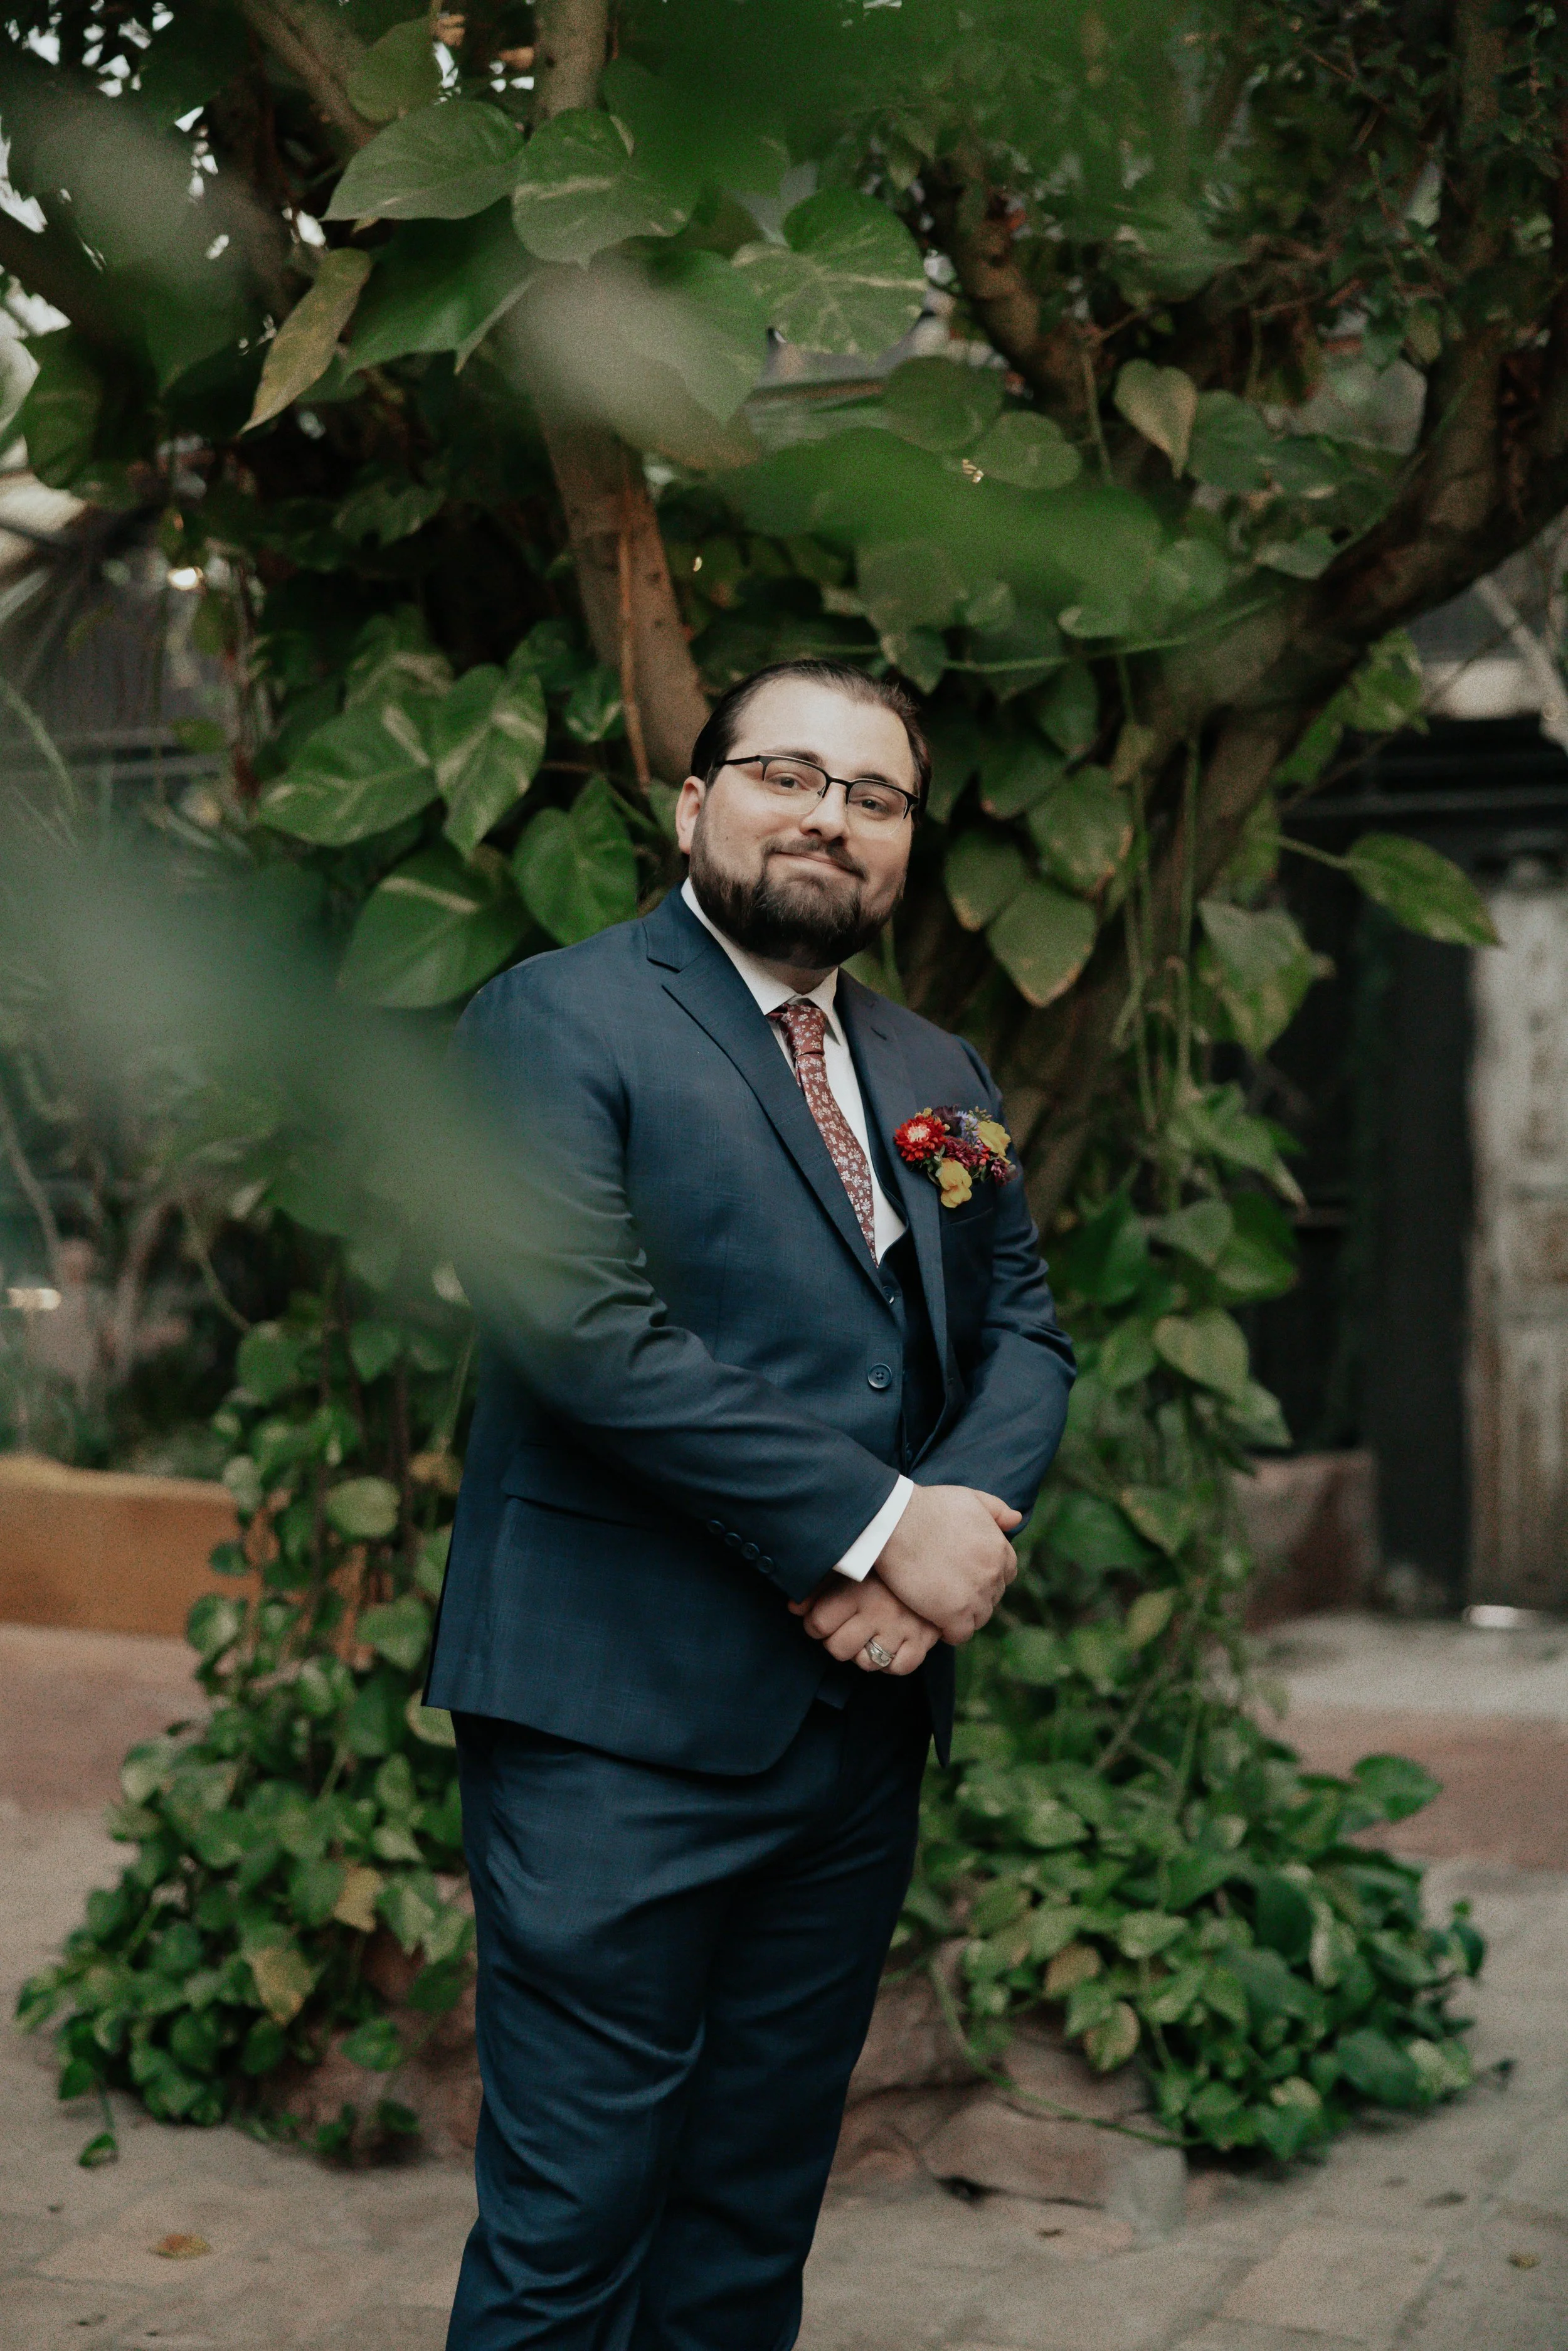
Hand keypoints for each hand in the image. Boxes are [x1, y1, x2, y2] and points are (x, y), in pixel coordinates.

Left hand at [787, 1571, 941, 1675]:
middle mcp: (878, 1611)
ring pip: (866, 1663)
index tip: (822, 1619)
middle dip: (836, 1642)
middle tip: (845, 1629)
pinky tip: (890, 1645)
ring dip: (863, 1654)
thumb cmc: (882, 1568)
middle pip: (837, 1649)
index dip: (814, 1625)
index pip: (817, 1624)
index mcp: (856, 1590)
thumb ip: (818, 1586)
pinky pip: (898, 1668)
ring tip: (868, 1636)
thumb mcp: (849, 1569)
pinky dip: (892, 1662)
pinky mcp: (923, 1641)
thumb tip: (794, 1608)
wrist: (934, 1561)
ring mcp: (901, 1628)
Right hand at [873, 1484, 1020, 1644]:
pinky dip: (951, 1633)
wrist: (898, 1523)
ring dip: (964, 1615)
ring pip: (979, 1618)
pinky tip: (936, 1623)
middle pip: (993, 1597)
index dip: (987, 1575)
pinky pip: (961, 1635)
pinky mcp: (954, 1615)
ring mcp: (976, 1596)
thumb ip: (996, 1509)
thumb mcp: (969, 1498)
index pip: (1007, 1573)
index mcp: (999, 1549)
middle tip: (950, 1591)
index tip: (968, 1575)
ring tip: (942, 1608)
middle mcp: (993, 1574)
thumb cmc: (928, 1507)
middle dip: (976, 1595)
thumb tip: (1016, 1519)